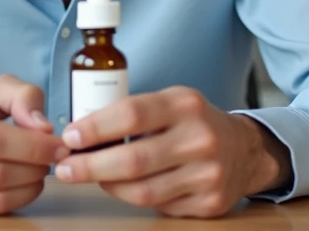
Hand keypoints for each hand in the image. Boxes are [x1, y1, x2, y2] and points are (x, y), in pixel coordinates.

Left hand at [54, 86, 291, 217]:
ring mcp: (207, 174)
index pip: (132, 114)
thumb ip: (133, 113)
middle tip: (64, 168)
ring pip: (142, 190)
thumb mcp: (171, 102)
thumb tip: (80, 132)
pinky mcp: (209, 203)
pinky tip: (121, 187)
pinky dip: (131, 198)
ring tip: (88, 176)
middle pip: (132, 160)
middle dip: (89, 166)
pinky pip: (158, 206)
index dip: (95, 128)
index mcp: (186, 104)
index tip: (69, 137)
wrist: (245, 150)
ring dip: (106, 185)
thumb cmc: (194, 123)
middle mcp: (200, 138)